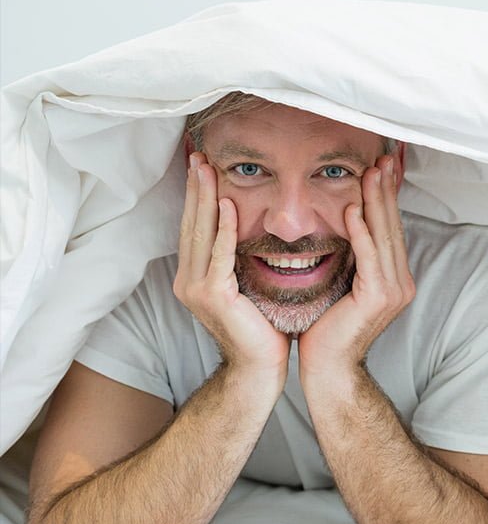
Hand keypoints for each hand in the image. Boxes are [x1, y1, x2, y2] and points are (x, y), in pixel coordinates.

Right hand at [173, 152, 288, 374]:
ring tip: (206, 168)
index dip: (196, 196)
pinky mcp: (214, 296)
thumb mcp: (249, 287)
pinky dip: (222, 229)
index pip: (195, 228)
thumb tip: (252, 228)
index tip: (201, 166)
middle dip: (195, 188)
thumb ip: (242, 260)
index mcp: (195, 278)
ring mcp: (197, 289)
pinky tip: (226, 206)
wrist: (260, 369)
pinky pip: (219, 255)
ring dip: (204, 198)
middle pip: (191, 224)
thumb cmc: (262, 330)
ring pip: (200, 233)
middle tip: (197, 154)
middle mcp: (189, 281)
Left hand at [298, 155, 415, 374]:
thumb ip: (350, 259)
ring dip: (376, 201)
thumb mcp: (341, 285)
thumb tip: (343, 225)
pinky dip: (361, 231)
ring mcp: (393, 290)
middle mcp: (401, 282)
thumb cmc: (327, 330)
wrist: (329, 368)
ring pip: (384, 235)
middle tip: (383, 158)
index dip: (387, 197)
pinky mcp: (378, 297)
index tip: (382, 167)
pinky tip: (353, 209)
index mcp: (394, 278)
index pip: (390, 229)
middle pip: (392, 226)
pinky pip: (369, 256)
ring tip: (371, 172)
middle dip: (387, 190)